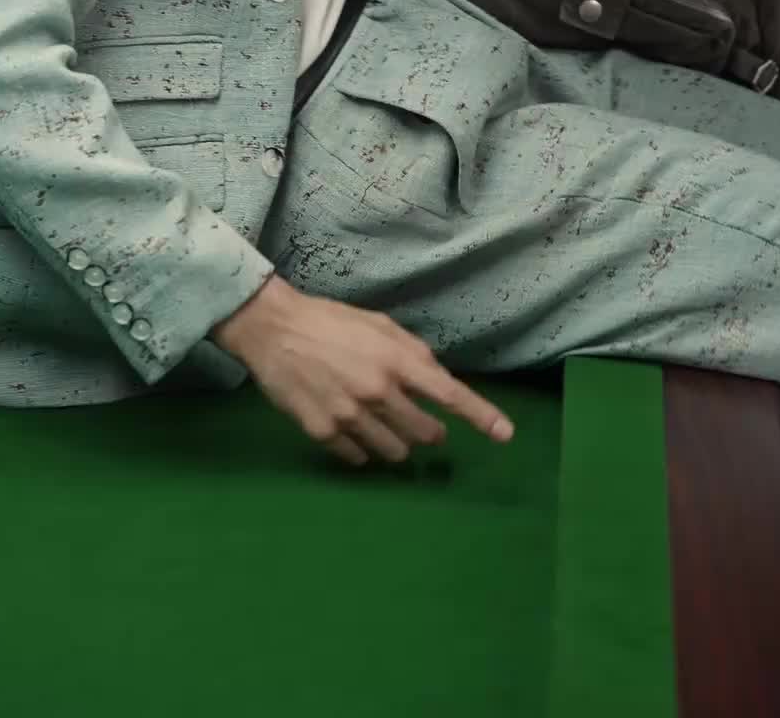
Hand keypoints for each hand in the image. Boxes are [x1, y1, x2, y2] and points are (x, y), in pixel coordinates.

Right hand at [211, 275, 514, 466]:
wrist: (274, 329)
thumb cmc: (330, 321)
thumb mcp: (378, 324)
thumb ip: (411, 351)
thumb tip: (436, 378)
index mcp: (396, 360)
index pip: (449, 394)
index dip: (481, 416)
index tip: (505, 434)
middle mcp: (378, 392)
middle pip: (425, 433)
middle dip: (430, 431)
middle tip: (420, 421)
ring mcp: (350, 416)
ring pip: (395, 452)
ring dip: (398, 443)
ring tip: (380, 422)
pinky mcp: (324, 432)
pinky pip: (358, 459)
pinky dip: (363, 451)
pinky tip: (353, 430)